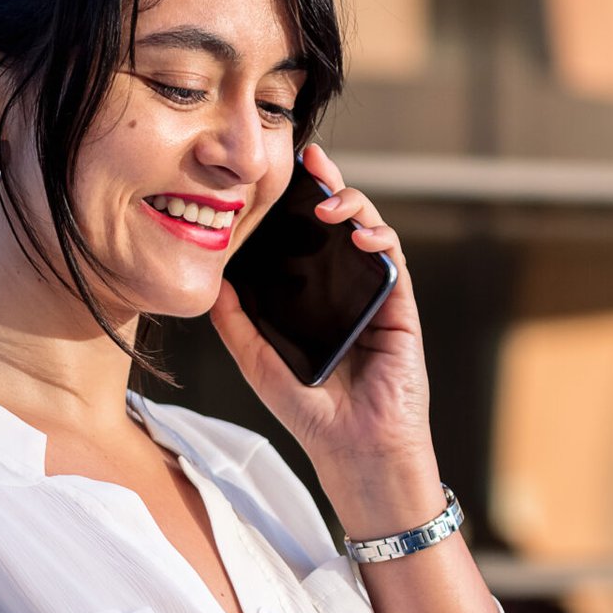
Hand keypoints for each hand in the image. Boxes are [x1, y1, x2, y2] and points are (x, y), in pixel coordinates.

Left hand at [210, 140, 432, 497]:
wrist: (354, 451)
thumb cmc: (311, 413)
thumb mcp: (259, 363)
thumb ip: (236, 325)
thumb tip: (212, 284)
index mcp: (316, 298)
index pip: (308, 239)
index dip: (298, 203)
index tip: (284, 172)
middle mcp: (348, 291)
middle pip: (342, 224)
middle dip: (330, 185)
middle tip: (311, 161)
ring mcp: (376, 297)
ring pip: (372, 233)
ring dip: (354, 207)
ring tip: (328, 203)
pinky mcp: (401, 310)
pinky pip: (394, 264)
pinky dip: (381, 240)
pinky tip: (360, 233)